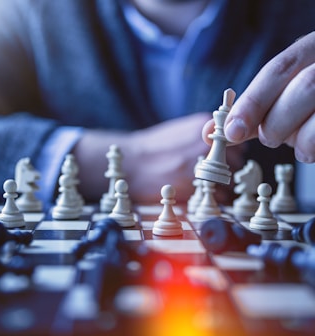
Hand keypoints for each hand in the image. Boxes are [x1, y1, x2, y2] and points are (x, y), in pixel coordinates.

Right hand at [73, 112, 240, 203]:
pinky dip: (215, 198)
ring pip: (229, 180)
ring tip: (205, 185)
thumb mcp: (180, 130)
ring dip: (223, 184)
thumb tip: (223, 145)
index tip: (223, 159)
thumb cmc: (153, 148)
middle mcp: (206, 145)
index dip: (231, 152)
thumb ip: (203, 135)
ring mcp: (201, 166)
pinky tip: (200, 193)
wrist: (131, 163)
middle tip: (213, 174)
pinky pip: (219, 196)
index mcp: (203, 127)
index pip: (236, 141)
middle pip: (237, 160)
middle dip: (228, 168)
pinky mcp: (194, 187)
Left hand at [203, 31, 314, 162]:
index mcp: (307, 52)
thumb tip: (208, 132)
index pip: (277, 70)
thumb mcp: (273, 105)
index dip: (252, 102)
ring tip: (294, 145)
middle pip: (303, 86)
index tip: (233, 132)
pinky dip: (313, 146)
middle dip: (277, 121)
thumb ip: (246, 116)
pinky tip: (309, 150)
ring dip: (297, 136)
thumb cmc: (302, 107)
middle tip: (269, 138)